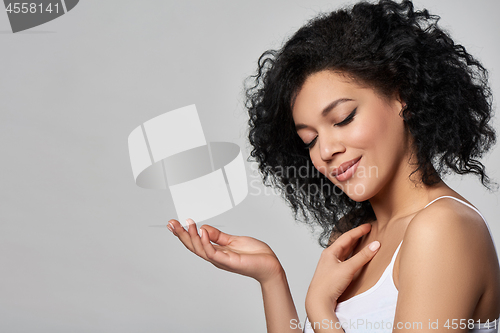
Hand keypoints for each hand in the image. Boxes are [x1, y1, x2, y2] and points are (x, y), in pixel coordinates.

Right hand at [168, 219, 283, 283]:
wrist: (270, 265)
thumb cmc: (255, 254)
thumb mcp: (233, 240)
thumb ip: (218, 236)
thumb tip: (203, 227)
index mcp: (216, 251)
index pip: (195, 242)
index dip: (183, 233)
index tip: (174, 223)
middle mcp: (216, 257)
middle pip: (193, 246)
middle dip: (181, 235)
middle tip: (172, 223)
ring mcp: (221, 260)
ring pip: (200, 249)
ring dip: (191, 236)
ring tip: (187, 224)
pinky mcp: (229, 261)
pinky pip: (213, 252)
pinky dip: (206, 242)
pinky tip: (202, 231)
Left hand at [305, 223, 379, 311]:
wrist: (318, 301)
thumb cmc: (328, 284)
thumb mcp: (347, 268)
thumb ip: (362, 257)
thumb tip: (375, 245)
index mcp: (330, 252)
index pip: (346, 237)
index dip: (358, 231)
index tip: (368, 226)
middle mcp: (329, 257)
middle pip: (345, 243)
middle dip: (356, 237)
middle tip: (367, 231)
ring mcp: (331, 265)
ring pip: (344, 252)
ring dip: (354, 246)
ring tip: (363, 242)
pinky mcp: (333, 274)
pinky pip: (345, 261)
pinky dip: (352, 257)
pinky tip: (356, 259)